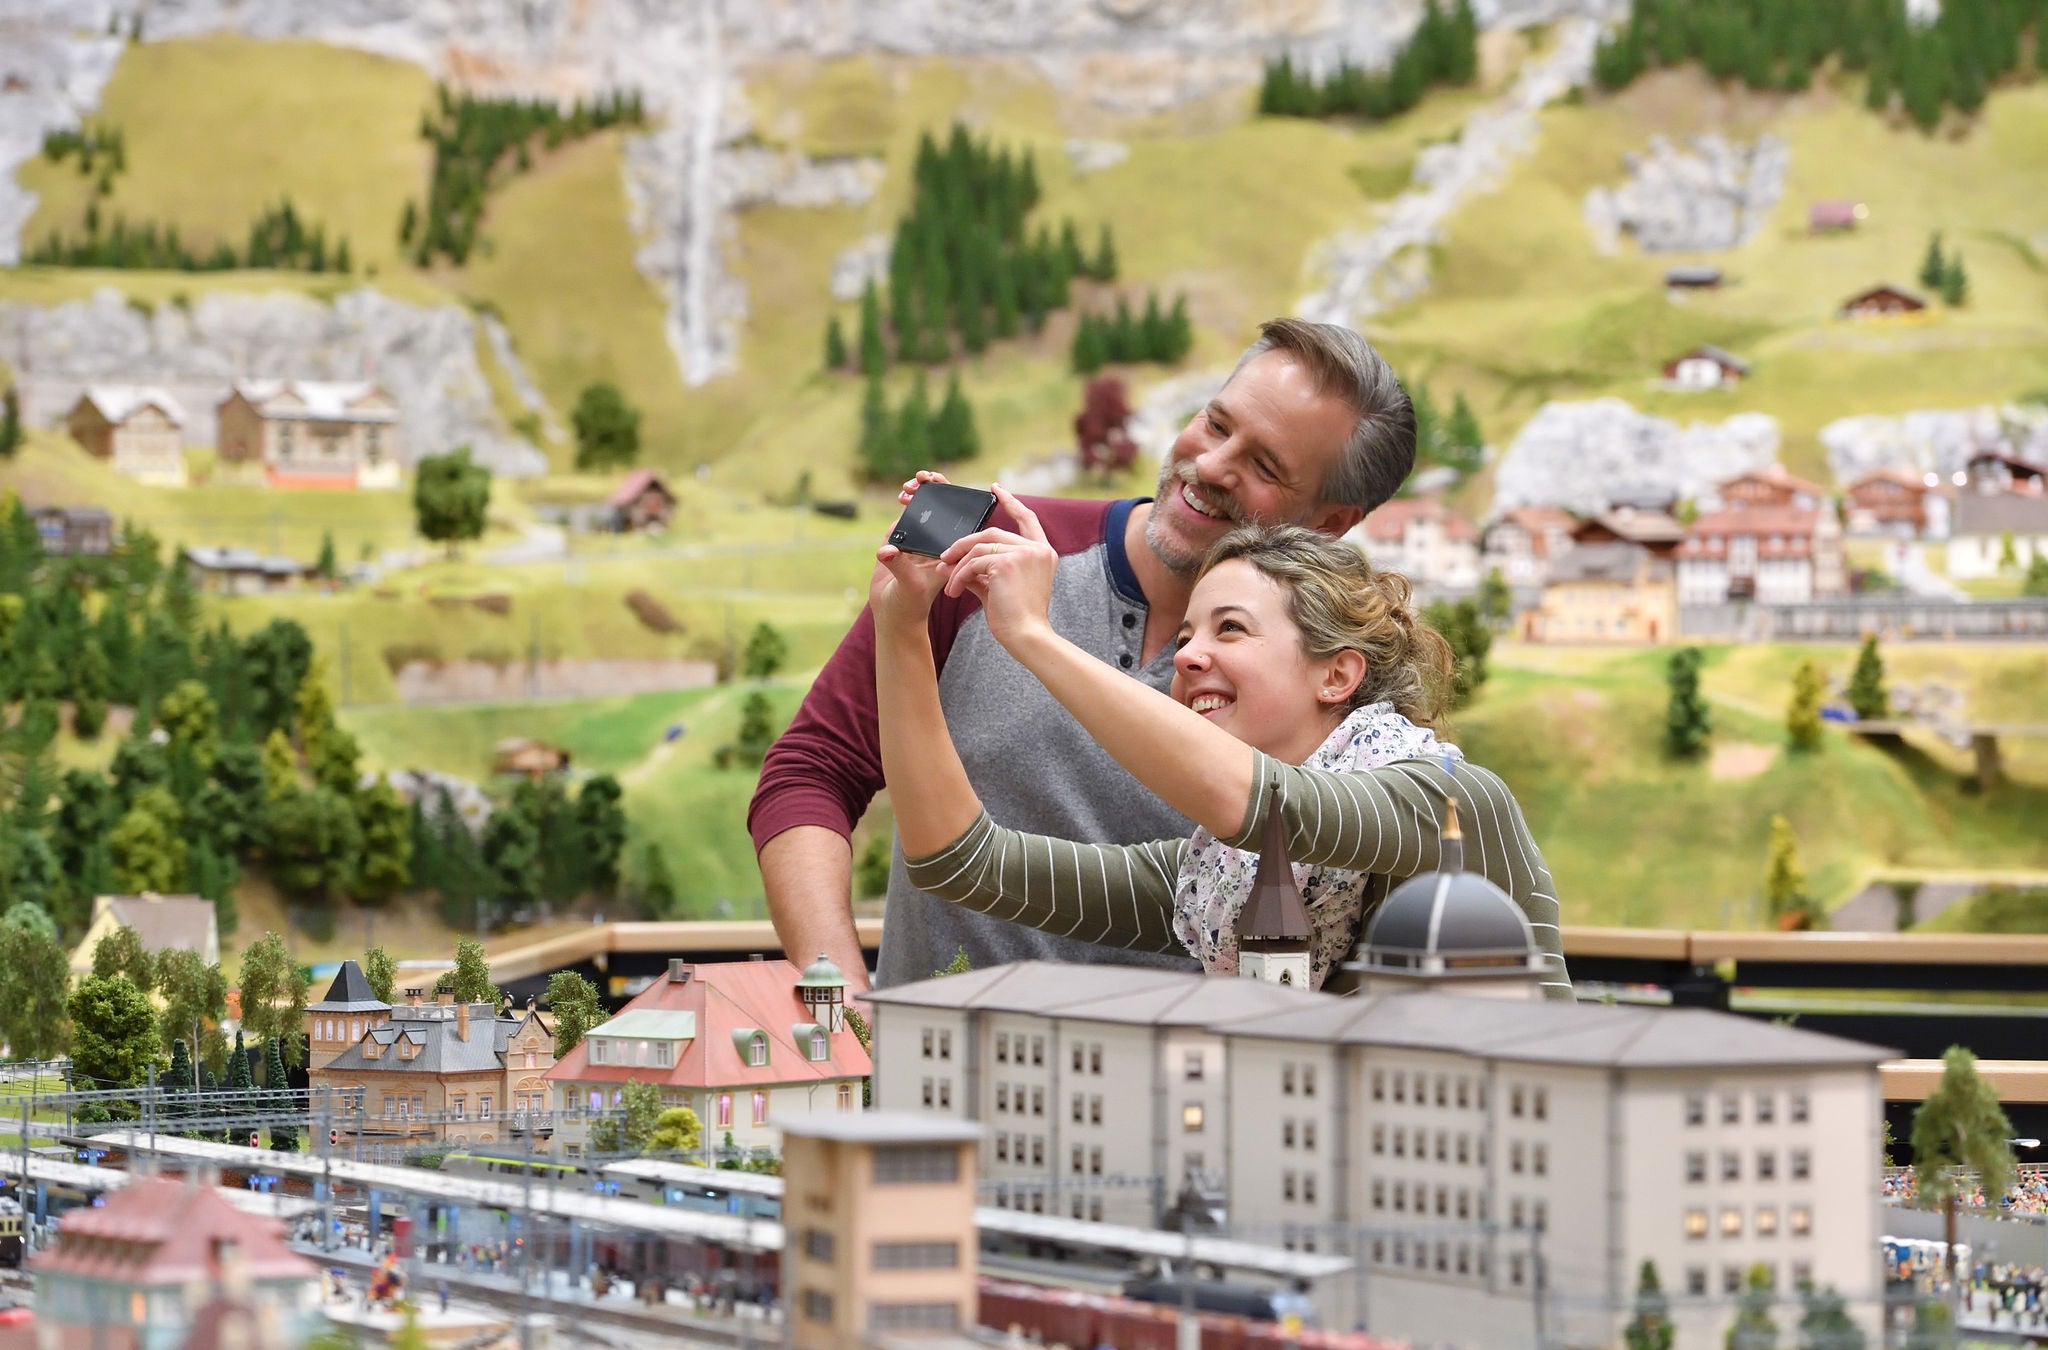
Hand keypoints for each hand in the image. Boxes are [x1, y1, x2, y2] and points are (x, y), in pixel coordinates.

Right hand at [869, 470, 957, 629]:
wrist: (893, 615)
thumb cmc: (909, 605)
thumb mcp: (908, 586)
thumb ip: (899, 566)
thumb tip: (888, 550)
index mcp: (949, 552)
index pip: (957, 520)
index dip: (954, 498)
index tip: (942, 485)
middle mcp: (938, 544)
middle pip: (943, 509)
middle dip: (936, 489)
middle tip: (925, 478)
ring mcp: (920, 541)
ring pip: (925, 510)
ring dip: (919, 494)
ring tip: (910, 487)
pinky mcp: (902, 540)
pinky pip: (906, 517)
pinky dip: (906, 504)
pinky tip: (902, 496)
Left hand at [941, 484, 1057, 655]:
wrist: (1027, 637)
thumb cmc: (1016, 619)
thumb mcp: (999, 588)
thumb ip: (980, 571)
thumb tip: (950, 563)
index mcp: (1043, 553)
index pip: (1027, 518)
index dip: (1011, 502)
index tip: (996, 489)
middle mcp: (1037, 549)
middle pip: (992, 532)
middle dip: (964, 544)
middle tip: (945, 557)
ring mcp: (1024, 553)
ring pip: (979, 547)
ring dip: (958, 565)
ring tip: (949, 583)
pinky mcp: (1007, 562)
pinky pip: (973, 562)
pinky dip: (959, 576)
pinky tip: (954, 592)